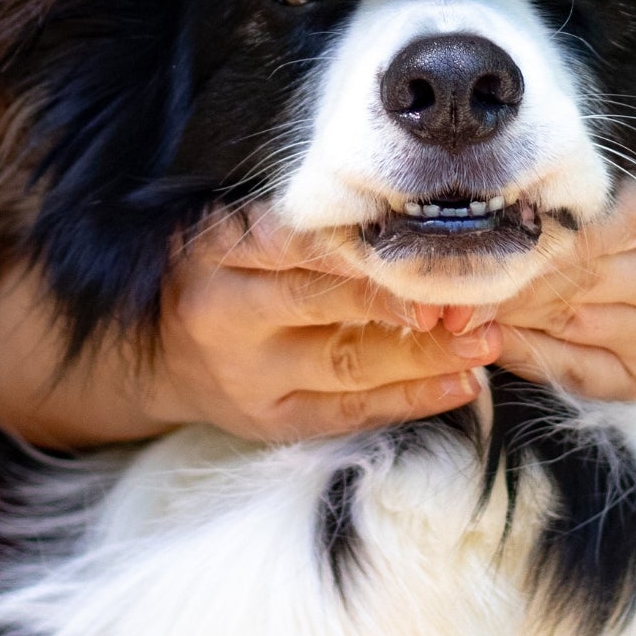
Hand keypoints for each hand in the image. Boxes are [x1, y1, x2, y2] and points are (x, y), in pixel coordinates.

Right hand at [0, 210, 497, 448]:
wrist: (151, 351)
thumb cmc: (214, 267)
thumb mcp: (230, 223)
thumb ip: (297, 218)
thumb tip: (394, 213)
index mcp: (217, 251)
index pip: (292, 243)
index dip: (358, 249)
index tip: (421, 242)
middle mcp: (228, 315)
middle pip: (326, 307)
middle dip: (405, 303)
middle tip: (472, 297)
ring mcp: (250, 378)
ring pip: (347, 365)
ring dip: (424, 354)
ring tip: (485, 341)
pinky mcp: (270, 423)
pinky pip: (349, 415)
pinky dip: (410, 399)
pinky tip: (460, 383)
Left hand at [448, 179, 635, 401]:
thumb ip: (589, 192)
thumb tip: (503, 209)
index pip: (576, 233)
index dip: (513, 239)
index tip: (456, 235)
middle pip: (560, 283)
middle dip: (491, 282)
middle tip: (429, 274)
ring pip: (558, 325)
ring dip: (495, 317)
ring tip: (441, 303)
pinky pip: (570, 372)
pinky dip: (524, 354)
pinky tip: (487, 340)